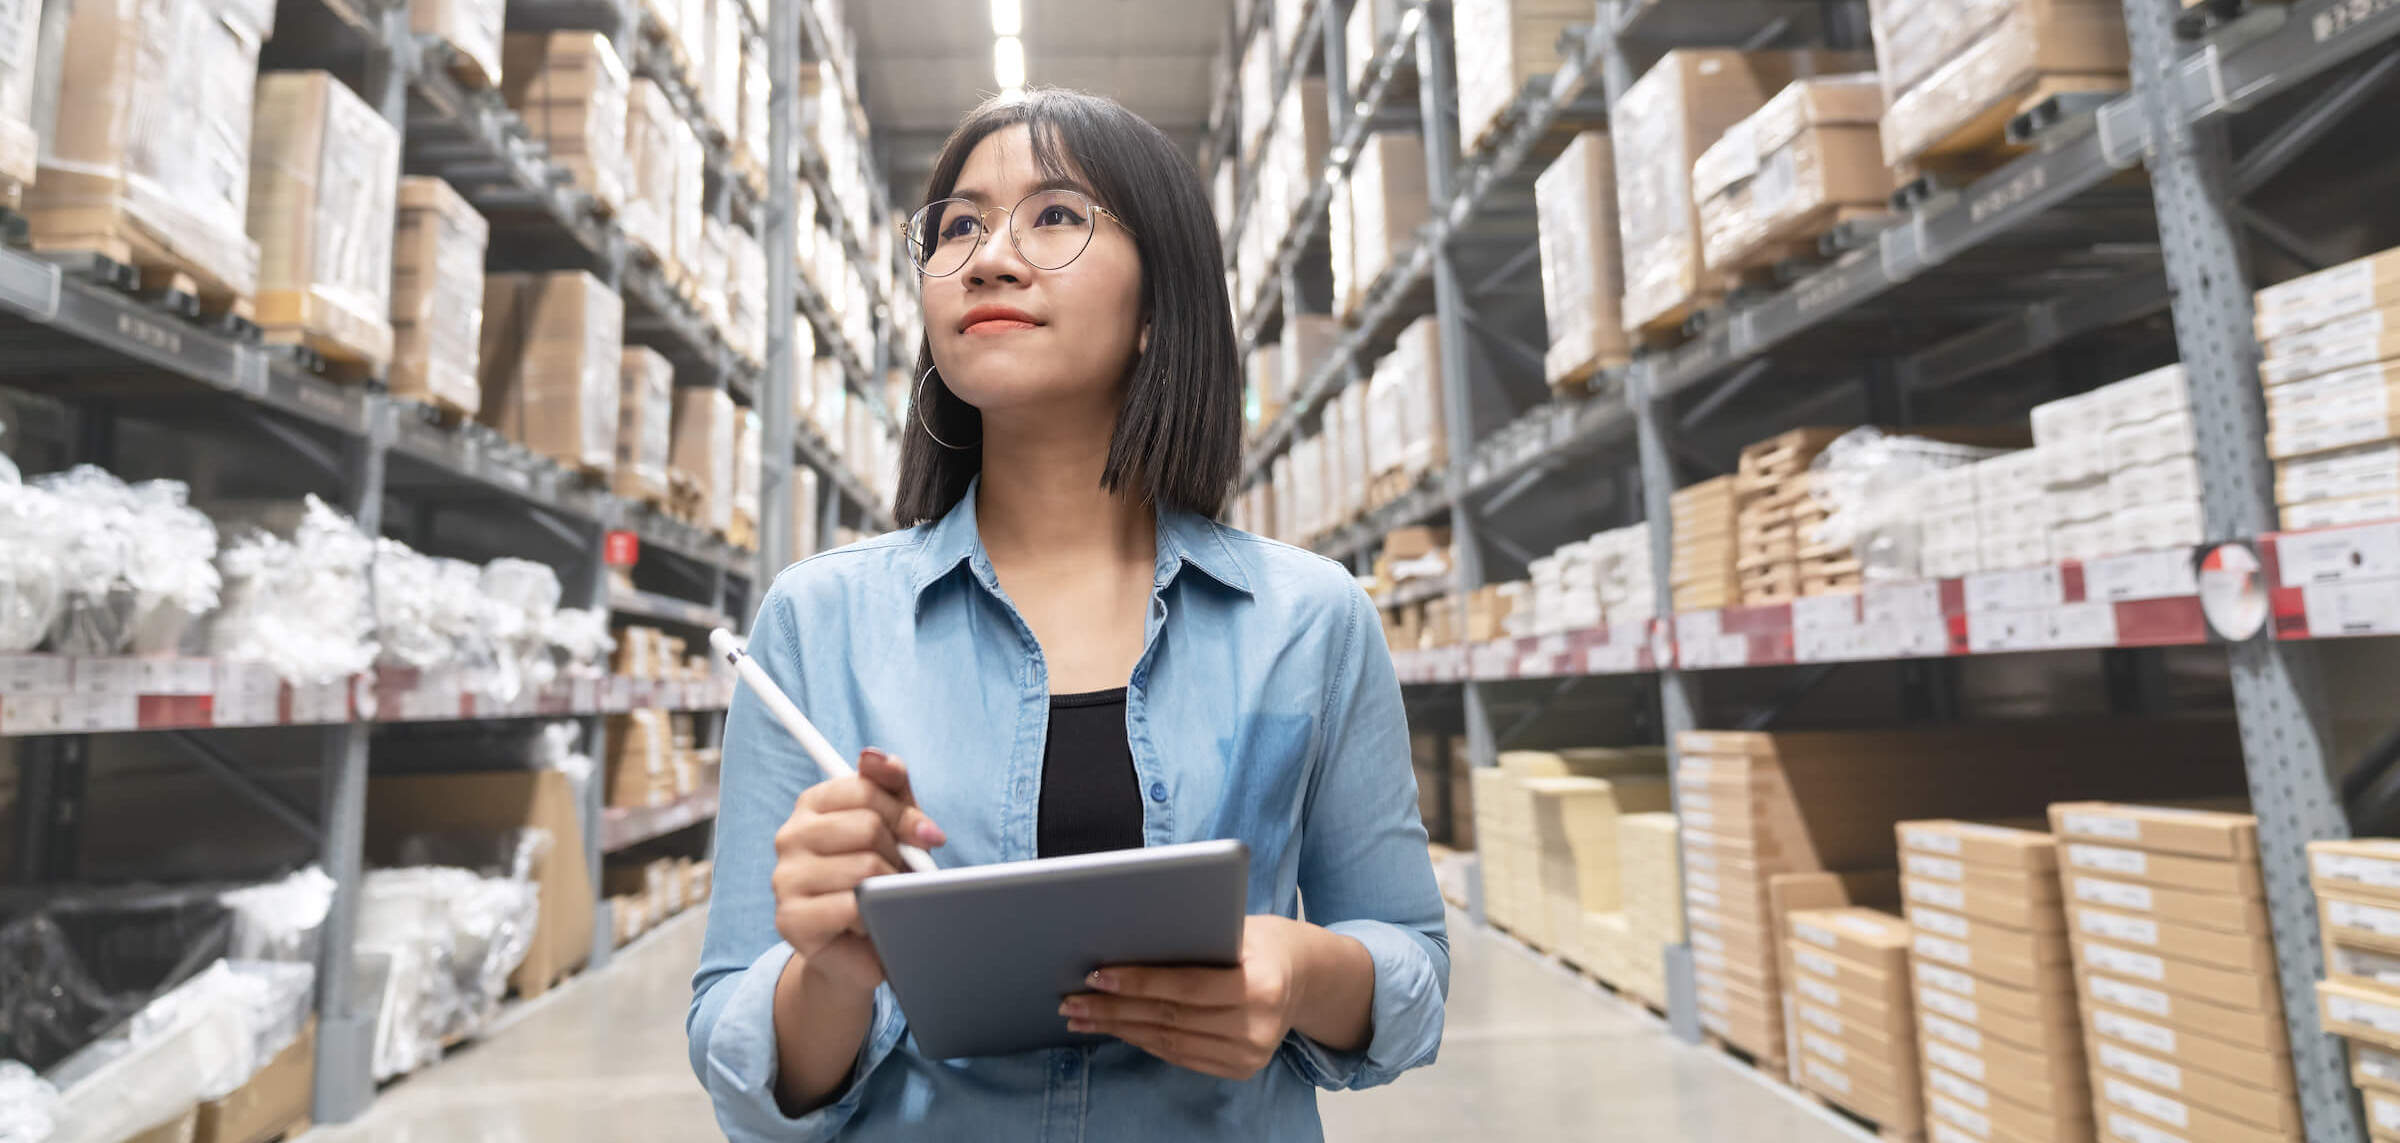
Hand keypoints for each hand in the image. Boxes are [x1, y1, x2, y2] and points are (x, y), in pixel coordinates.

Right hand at [771, 748, 944, 996]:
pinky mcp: (791, 919)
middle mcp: (790, 836)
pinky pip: (852, 906)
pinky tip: (871, 923)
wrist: (860, 951)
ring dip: (890, 887)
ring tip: (885, 898)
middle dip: (900, 852)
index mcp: (812, 805)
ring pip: (864, 867)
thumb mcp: (894, 826)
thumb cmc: (879, 880)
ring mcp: (785, 877)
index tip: (927, 835)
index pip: (864, 788)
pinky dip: (875, 917)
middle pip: (867, 826)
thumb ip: (890, 786)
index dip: (904, 813)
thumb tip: (874, 755)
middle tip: (902, 874)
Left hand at [1059, 915, 1315, 1080]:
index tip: (1096, 975)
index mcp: (1260, 985)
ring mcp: (1250, 1054)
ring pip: (1169, 1042)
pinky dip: (1144, 1041)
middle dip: (1114, 1009)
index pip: (1186, 986)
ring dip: (1119, 1029)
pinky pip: (1180, 1057)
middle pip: (1170, 1018)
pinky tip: (1116, 1029)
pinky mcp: (1240, 1069)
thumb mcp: (1238, 927)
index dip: (1138, 982)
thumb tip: (1124, 939)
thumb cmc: (1261, 941)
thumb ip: (1193, 938)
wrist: (1306, 977)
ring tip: (1081, 1017)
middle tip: (1071, 1000)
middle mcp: (1257, 1026)